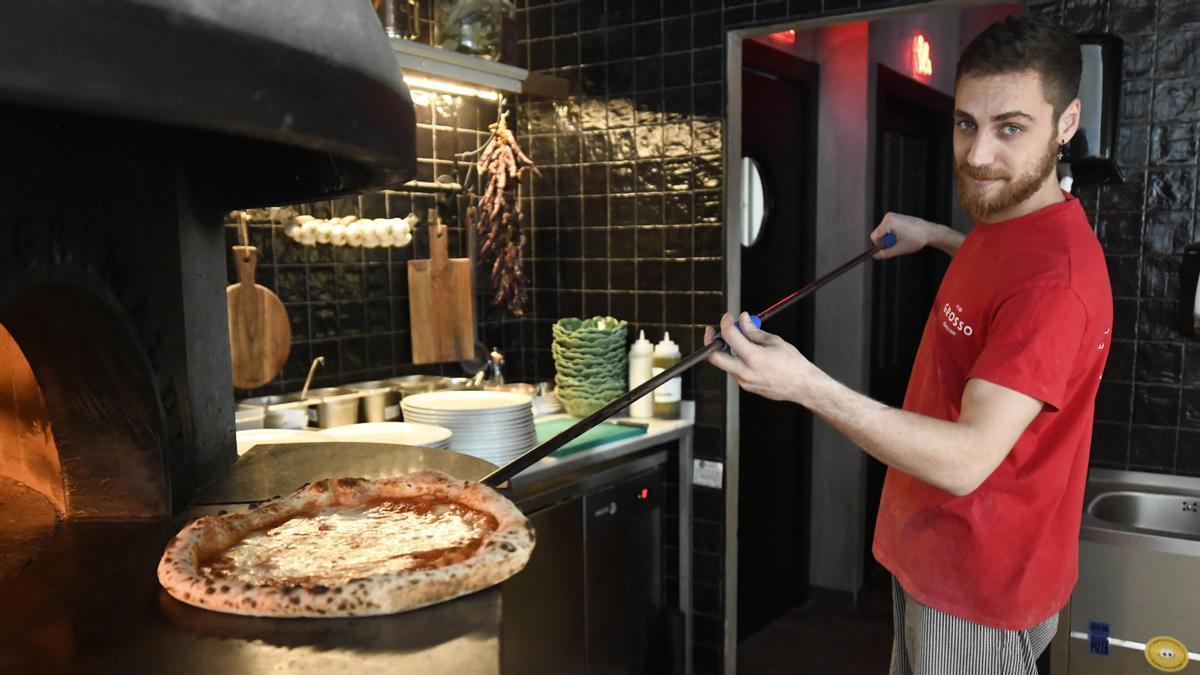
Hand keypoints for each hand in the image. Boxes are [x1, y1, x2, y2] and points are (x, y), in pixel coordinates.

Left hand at [703, 312, 822, 402]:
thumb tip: (742, 320)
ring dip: (726, 350)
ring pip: (724, 364)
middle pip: (714, 356)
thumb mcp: (775, 342)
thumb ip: (754, 331)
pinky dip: (735, 360)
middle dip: (710, 341)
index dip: (726, 323)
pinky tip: (748, 354)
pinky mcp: (746, 387)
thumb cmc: (793, 364)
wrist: (802, 386)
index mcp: (754, 357)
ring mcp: (744, 382)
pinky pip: (734, 371)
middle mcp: (746, 372)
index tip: (728, 317)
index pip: (730, 336)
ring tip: (739, 341)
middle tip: (713, 331)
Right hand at [870, 212, 936, 259]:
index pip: (874, 237)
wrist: (928, 231)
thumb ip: (885, 253)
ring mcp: (891, 216)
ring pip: (883, 232)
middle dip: (886, 241)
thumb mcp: (899, 249)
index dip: (879, 245)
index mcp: (889, 223)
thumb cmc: (916, 239)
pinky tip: (903, 235)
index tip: (889, 248)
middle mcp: (888, 217)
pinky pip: (887, 229)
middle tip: (899, 243)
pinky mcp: (894, 217)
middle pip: (878, 234)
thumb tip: (875, 255)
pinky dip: (893, 234)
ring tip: (902, 239)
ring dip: (890, 238)